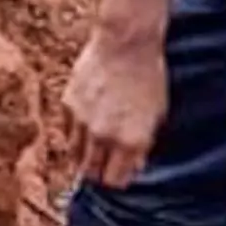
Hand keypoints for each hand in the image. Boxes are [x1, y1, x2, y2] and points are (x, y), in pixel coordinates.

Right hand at [59, 22, 167, 192]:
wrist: (126, 44)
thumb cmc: (148, 77)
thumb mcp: (157, 115)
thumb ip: (143, 145)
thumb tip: (134, 166)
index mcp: (131, 142)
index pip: (115, 181)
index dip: (118, 180)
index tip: (120, 173)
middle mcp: (105, 137)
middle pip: (91, 174)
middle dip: (98, 173)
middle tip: (104, 165)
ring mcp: (83, 122)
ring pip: (75, 156)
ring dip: (84, 156)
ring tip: (93, 148)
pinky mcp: (68, 106)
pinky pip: (68, 131)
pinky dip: (75, 133)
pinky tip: (87, 124)